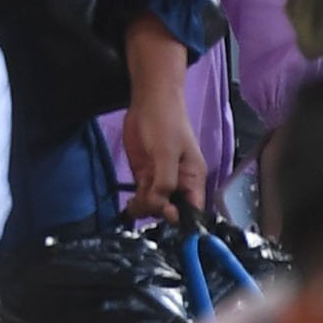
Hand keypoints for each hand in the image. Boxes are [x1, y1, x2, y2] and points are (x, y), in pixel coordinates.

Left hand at [120, 15, 205, 216]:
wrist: (149, 100)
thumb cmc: (165, 123)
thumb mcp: (167, 153)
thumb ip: (165, 182)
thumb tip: (161, 208)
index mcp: (193, 180)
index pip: (194, 210)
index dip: (184, 222)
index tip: (168, 222)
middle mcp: (179, 184)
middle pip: (173, 211)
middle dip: (160, 215)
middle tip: (144, 207)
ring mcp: (160, 180)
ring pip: (155, 205)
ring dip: (145, 210)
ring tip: (133, 208)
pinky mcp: (144, 174)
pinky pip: (142, 195)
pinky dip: (136, 204)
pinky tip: (128, 208)